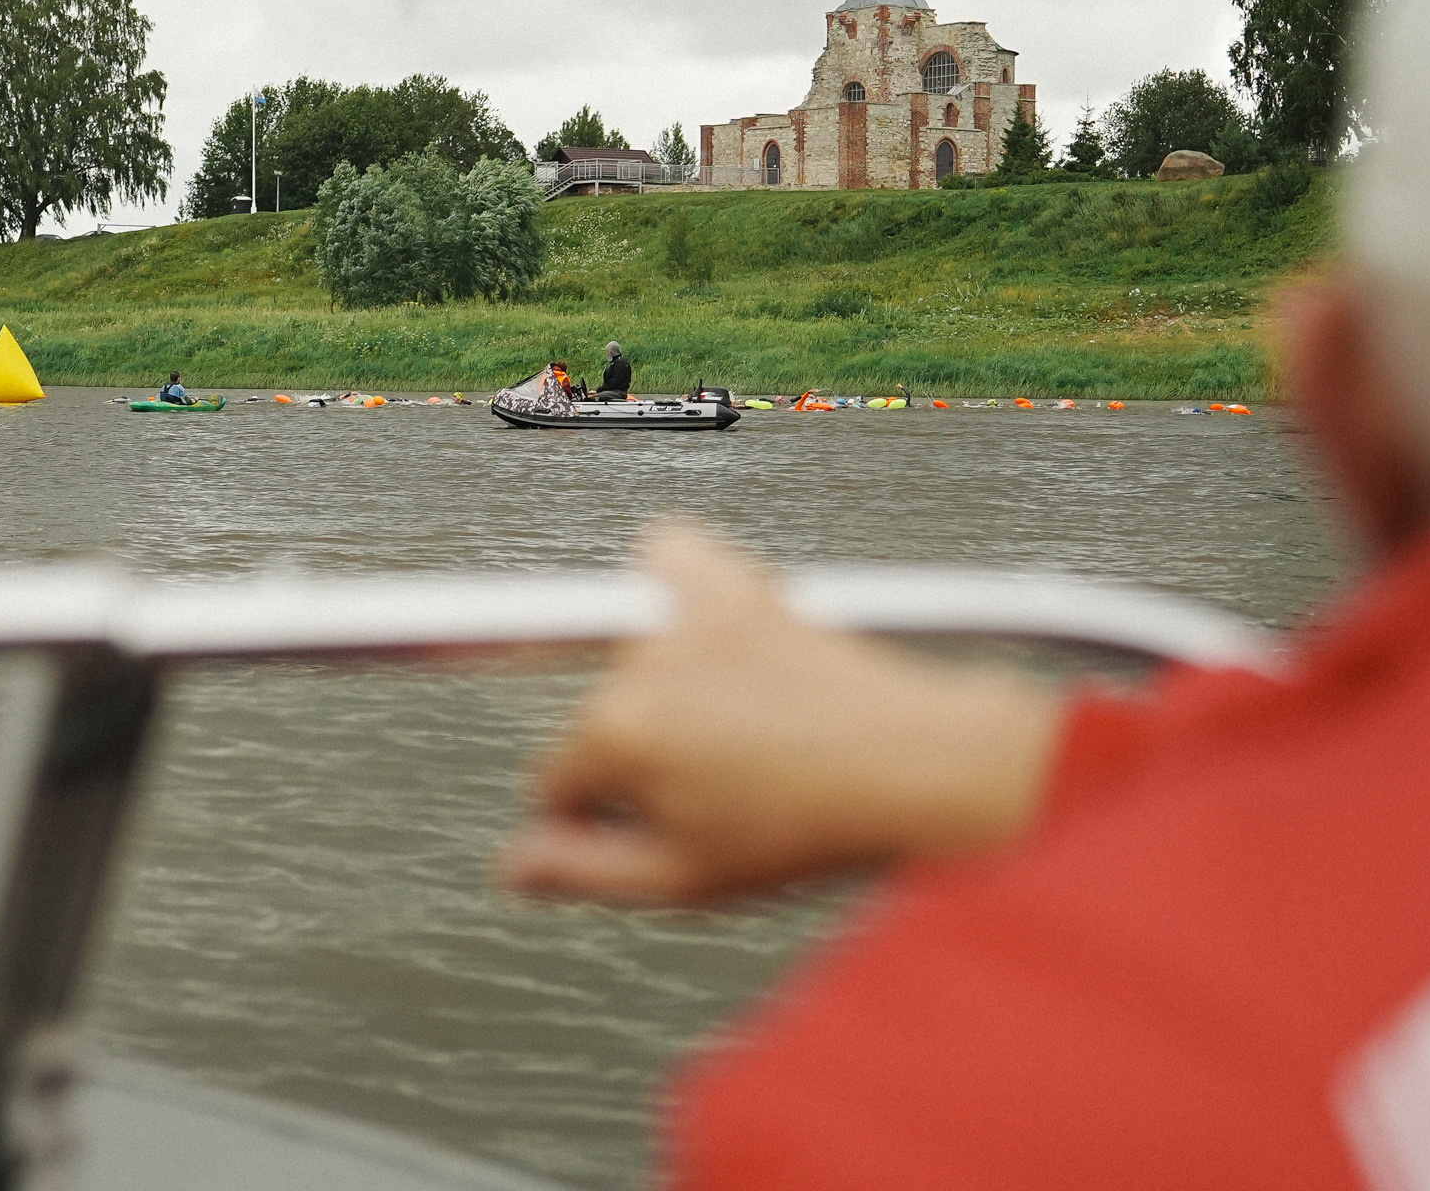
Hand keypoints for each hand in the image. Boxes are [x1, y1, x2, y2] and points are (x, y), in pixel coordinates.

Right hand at [500, 522, 1063, 905]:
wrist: (918, 769)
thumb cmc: (815, 824)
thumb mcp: (684, 879)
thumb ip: (582, 869)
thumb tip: (511, 864)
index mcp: (618, 736)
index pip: (553, 776)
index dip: (588, 812)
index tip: (641, 822)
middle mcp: (641, 662)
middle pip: (591, 712)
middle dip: (632, 752)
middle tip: (704, 785)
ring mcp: (686, 614)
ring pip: (620, 634)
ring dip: (647, 670)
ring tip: (713, 716)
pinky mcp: (734, 582)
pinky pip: (671, 550)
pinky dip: (672, 575)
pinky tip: (698, 623)